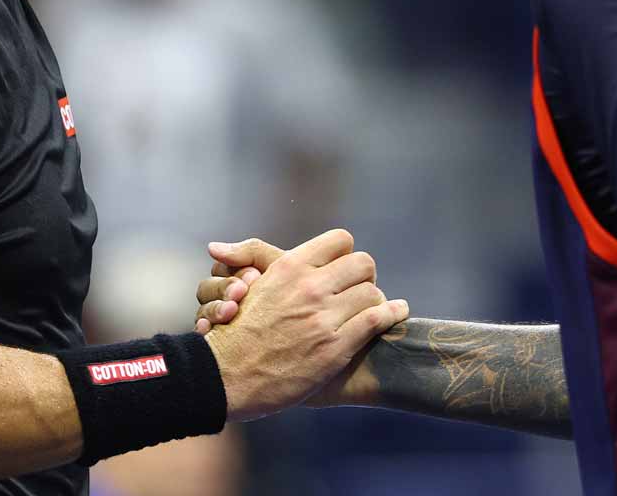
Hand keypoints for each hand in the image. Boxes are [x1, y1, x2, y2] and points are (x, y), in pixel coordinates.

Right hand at [198, 229, 407, 421]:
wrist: (226, 377)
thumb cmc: (235, 334)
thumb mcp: (246, 288)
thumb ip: (254, 261)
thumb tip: (219, 247)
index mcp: (289, 267)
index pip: (340, 240)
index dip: (345, 254)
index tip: (343, 269)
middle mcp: (309, 287)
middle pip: (363, 263)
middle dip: (365, 276)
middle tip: (359, 289)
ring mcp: (323, 318)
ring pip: (373, 292)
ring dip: (375, 300)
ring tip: (374, 308)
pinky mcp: (335, 347)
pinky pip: (377, 319)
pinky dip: (392, 314)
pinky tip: (397, 313)